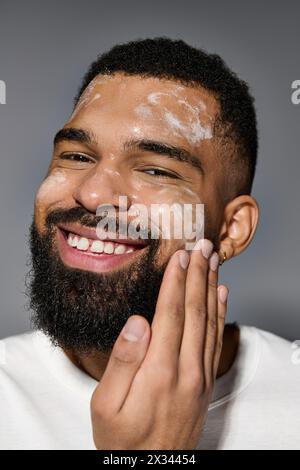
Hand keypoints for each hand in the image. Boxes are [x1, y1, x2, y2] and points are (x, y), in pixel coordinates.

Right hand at [91, 239, 228, 449]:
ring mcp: (200, 376)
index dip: (176, 282)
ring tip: (213, 260)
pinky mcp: (205, 382)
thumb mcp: (106, 406)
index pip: (171, 315)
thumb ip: (122, 362)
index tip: (180, 255)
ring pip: (209, 321)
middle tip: (202, 245)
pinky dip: (220, 313)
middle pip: (195, 311)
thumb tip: (137, 323)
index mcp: (159, 372)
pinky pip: (216, 339)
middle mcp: (186, 370)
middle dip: (198, 275)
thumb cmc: (122, 439)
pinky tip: (221, 294)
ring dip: (211, 287)